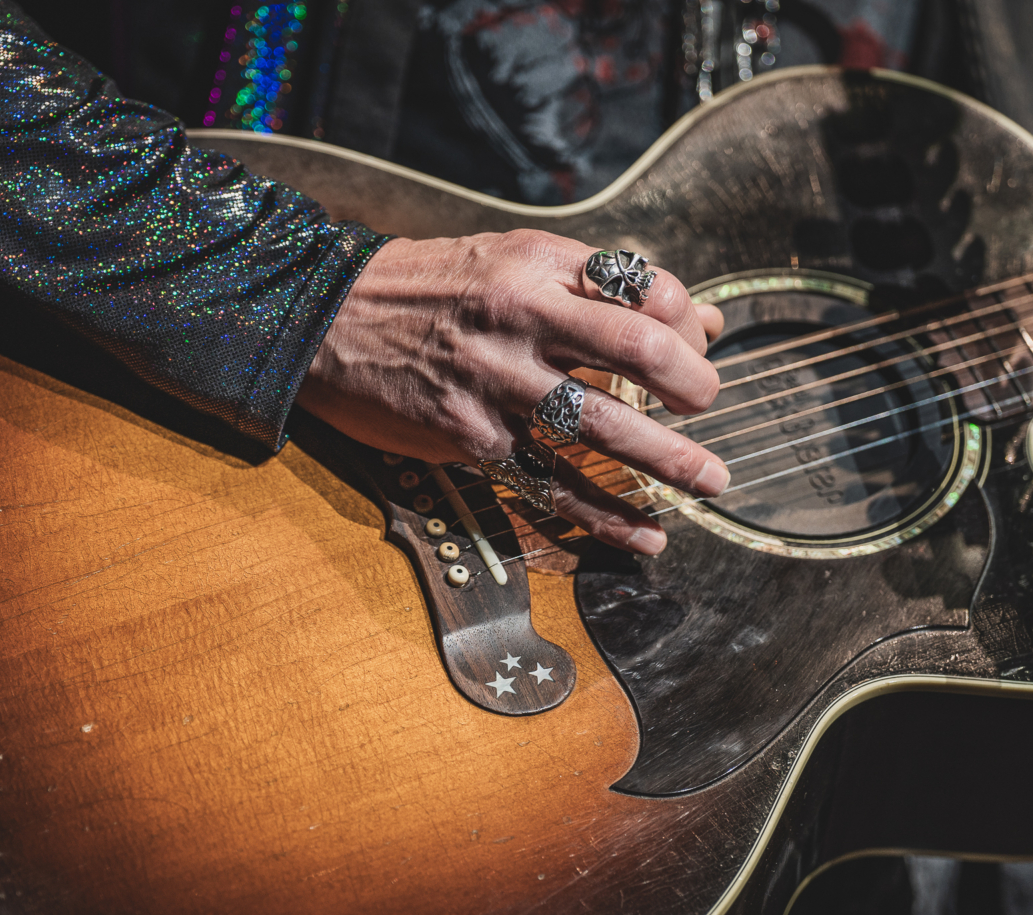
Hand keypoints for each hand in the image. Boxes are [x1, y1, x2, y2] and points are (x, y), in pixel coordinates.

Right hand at [300, 230, 727, 554]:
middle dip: (692, 384)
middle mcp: (521, 320)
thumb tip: (697, 316)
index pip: (642, 291)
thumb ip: (599, 287)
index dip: (684, 323)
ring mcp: (494, 384)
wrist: (321, 317)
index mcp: (537, 267)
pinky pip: (551, 483)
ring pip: (600, 426)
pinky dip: (604, 515)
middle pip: (635, 351)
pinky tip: (645, 535)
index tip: (698, 347)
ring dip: (667, 459)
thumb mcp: (509, 260)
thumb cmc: (425, 288)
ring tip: (711, 481)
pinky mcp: (469, 439)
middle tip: (710, 404)